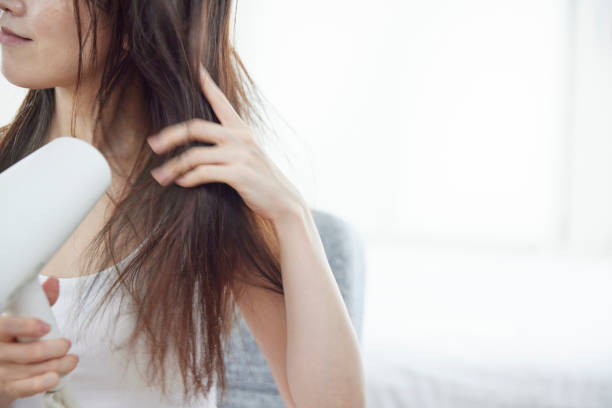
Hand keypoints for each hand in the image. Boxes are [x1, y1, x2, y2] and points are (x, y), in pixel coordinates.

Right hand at [0, 278, 77, 404]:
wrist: (0, 365)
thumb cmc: (13, 337)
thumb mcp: (21, 317)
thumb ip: (39, 301)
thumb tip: (53, 282)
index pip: (4, 326)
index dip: (26, 327)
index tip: (46, 326)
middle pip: (26, 352)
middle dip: (53, 349)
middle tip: (66, 343)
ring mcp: (0, 372)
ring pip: (32, 370)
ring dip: (58, 365)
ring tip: (71, 359)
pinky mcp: (7, 387)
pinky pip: (26, 388)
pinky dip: (43, 383)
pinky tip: (56, 376)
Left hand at [147, 63, 305, 222]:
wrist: (283, 201)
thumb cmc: (261, 181)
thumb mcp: (248, 156)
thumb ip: (229, 146)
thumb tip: (199, 147)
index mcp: (241, 130)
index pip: (220, 101)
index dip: (206, 83)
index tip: (194, 66)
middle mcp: (240, 138)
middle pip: (195, 127)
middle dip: (170, 135)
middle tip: (153, 145)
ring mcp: (240, 155)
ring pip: (195, 155)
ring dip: (173, 167)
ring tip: (161, 177)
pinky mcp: (240, 174)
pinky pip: (204, 173)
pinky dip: (188, 178)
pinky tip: (181, 183)